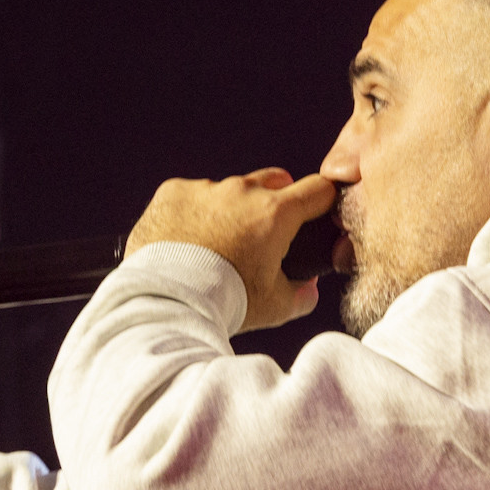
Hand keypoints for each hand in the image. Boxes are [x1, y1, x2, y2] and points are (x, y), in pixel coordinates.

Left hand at [124, 168, 336, 331]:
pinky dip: (192, 215)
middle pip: (274, 181)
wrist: (166, 303)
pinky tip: (184, 243)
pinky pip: (191, 197)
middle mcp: (242, 191)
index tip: (316, 214)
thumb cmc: (224, 304)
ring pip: (228, 192)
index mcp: (275, 214)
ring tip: (213, 249)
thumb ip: (302, 294)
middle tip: (262, 236)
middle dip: (275, 203)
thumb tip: (309, 287)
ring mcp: (205, 188)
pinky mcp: (173, 193)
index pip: (318, 190)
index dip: (323, 201)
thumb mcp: (275, 307)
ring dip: (228, 212)